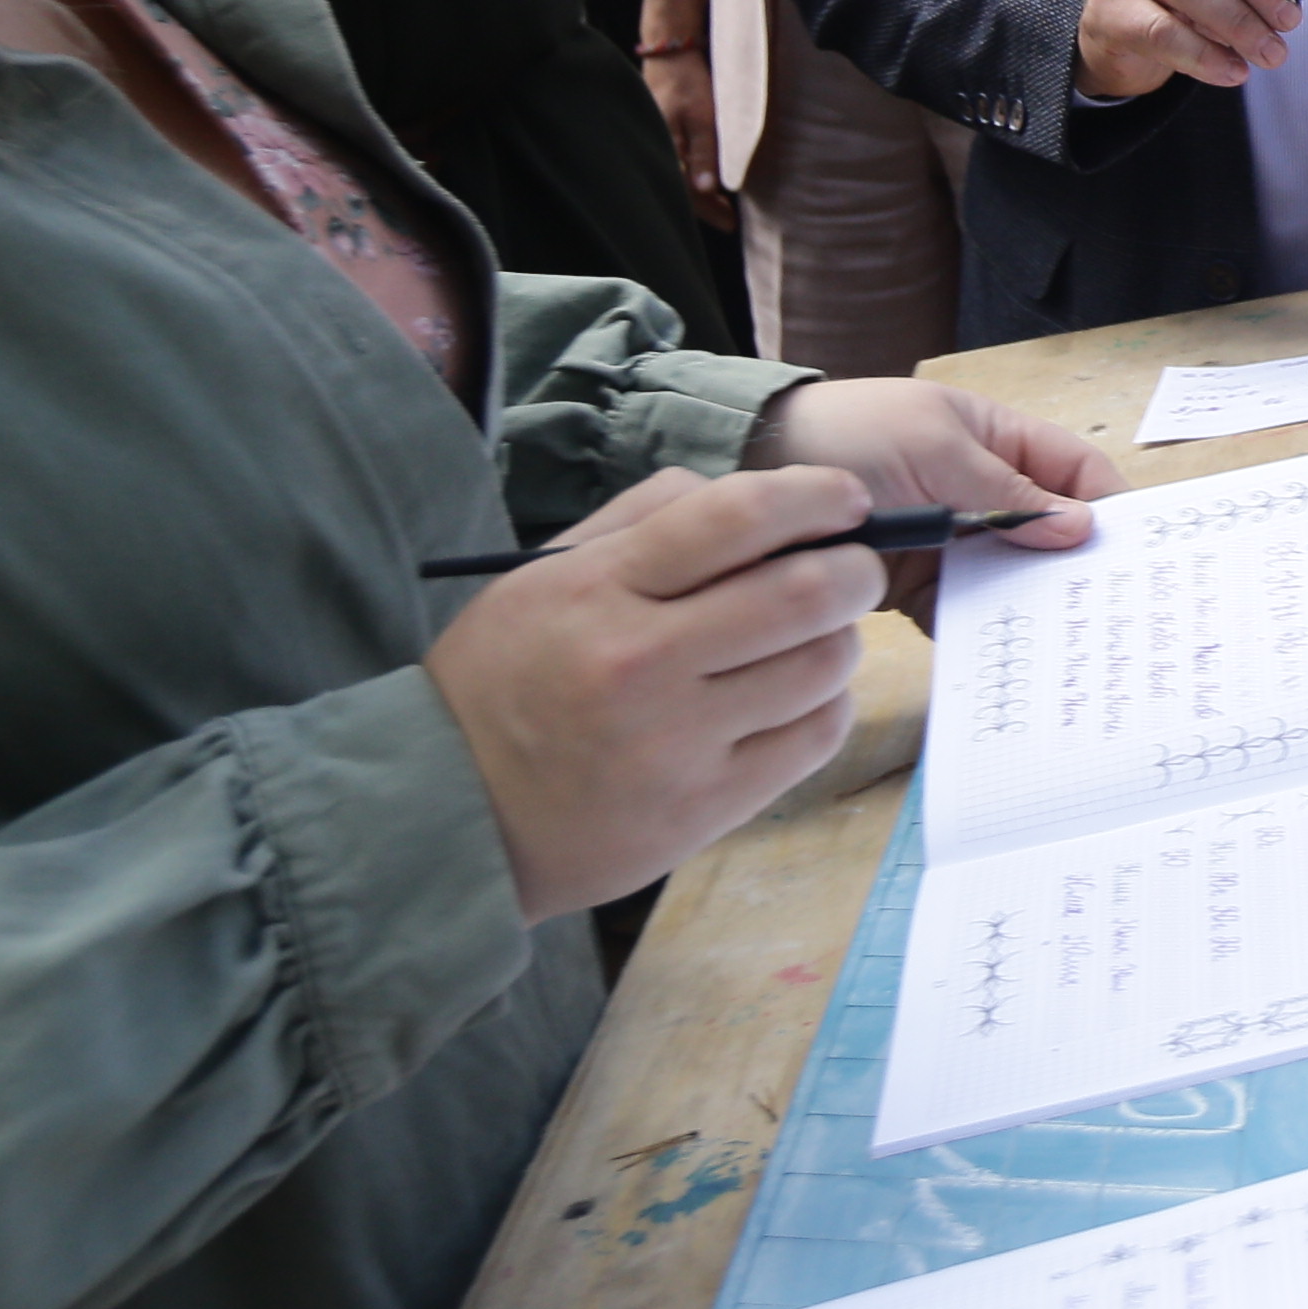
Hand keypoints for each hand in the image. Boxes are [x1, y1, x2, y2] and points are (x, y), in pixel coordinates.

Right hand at [426, 463, 893, 917]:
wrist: (452, 813)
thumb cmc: (503, 682)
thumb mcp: (543, 577)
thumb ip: (642, 520)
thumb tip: (747, 495)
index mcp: (600, 589)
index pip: (738, 517)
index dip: (816, 496)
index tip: (845, 499)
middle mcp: (644, 661)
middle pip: (805, 592)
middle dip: (854, 567)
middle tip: (853, 566)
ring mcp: (679, 741)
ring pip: (823, 666)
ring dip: (840, 638)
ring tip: (814, 635)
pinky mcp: (706, 805)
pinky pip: (813, 738)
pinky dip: (826, 705)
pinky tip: (797, 696)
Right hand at [640, 42, 725, 212]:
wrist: (670, 55)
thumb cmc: (687, 83)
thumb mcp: (702, 117)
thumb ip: (704, 154)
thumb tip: (708, 190)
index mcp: (663, 150)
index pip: (685, 192)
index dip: (708, 210)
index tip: (729, 223)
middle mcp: (656, 150)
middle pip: (679, 190)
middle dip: (704, 207)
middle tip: (729, 221)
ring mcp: (656, 142)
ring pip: (678, 179)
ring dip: (699, 194)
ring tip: (722, 207)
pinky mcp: (660, 135)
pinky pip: (676, 164)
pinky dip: (691, 177)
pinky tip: (705, 182)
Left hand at [743, 375, 1116, 624]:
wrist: (753, 468)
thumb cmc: (852, 436)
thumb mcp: (935, 449)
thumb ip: (1007, 492)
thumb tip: (1082, 530)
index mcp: (1002, 444)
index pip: (1077, 475)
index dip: (1111, 510)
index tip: (1136, 557)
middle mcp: (986, 496)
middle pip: (1052, 537)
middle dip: (1079, 570)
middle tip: (1111, 616)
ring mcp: (955, 545)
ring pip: (1014, 581)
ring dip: (1036, 609)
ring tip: (1068, 647)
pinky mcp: (920, 590)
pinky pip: (965, 616)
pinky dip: (984, 635)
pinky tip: (1006, 660)